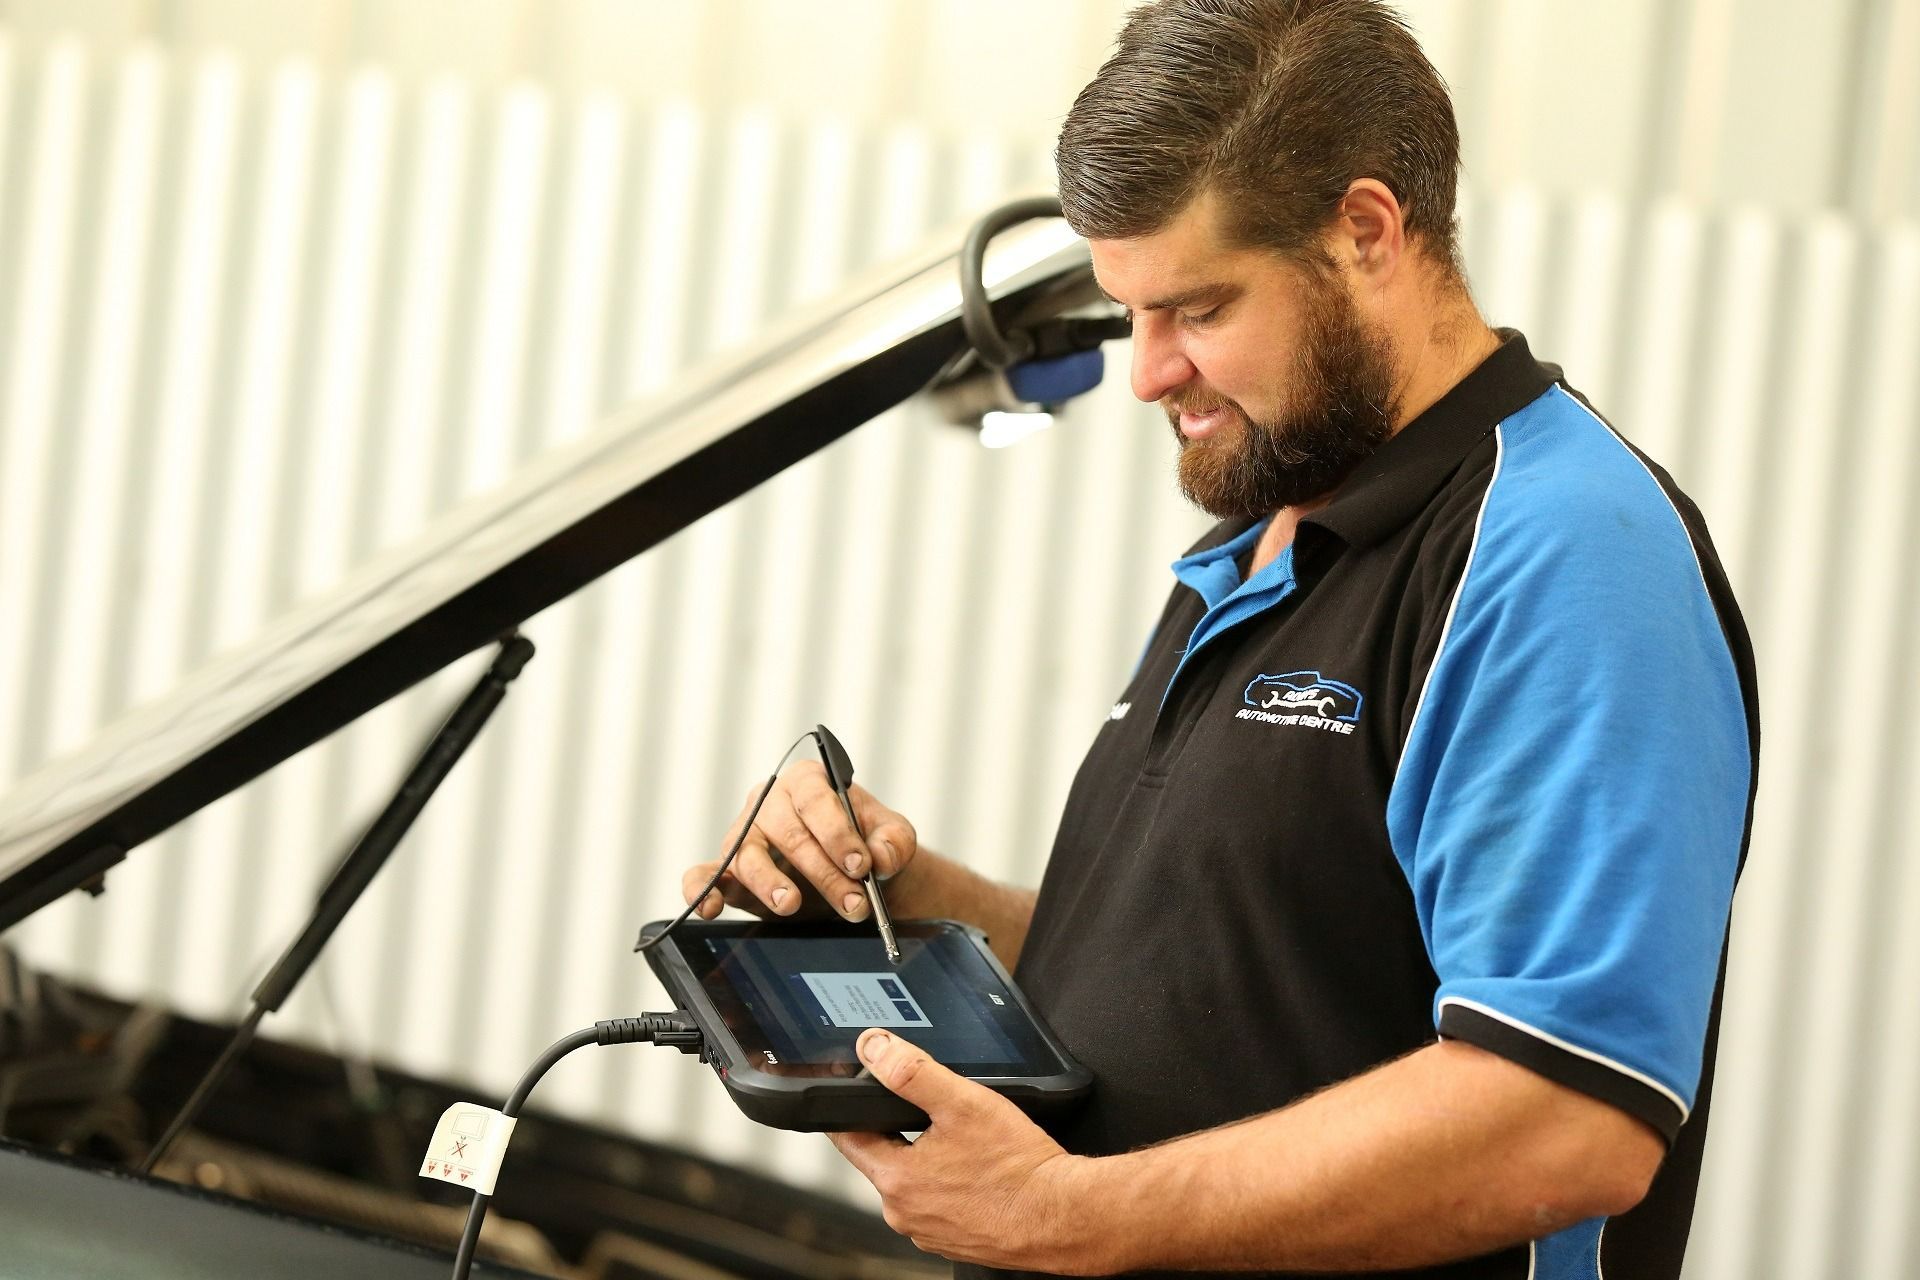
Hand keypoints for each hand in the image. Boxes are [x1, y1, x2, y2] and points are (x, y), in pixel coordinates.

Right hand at [682, 760, 917, 923]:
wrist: (854, 875)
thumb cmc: (868, 843)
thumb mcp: (893, 837)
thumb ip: (893, 841)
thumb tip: (877, 856)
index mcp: (808, 781)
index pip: (815, 798)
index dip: (837, 832)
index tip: (861, 865)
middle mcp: (769, 803)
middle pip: (787, 833)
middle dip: (823, 872)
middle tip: (854, 903)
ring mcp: (744, 836)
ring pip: (746, 854)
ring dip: (770, 884)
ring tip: (791, 905)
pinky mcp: (729, 871)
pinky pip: (704, 876)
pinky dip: (701, 890)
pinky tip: (708, 909)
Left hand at [828, 1029, 1104, 1272]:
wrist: (1064, 1215)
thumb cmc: (1020, 1167)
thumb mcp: (963, 1102)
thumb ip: (912, 1072)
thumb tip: (874, 1049)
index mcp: (896, 1179)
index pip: (847, 1136)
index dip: (848, 1107)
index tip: (852, 1089)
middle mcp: (904, 1213)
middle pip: (881, 1157)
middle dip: (897, 1129)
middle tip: (929, 1109)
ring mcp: (928, 1231)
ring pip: (912, 1181)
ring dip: (926, 1159)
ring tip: (962, 1141)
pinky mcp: (954, 1241)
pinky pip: (937, 1204)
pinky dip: (949, 1185)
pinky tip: (976, 1171)